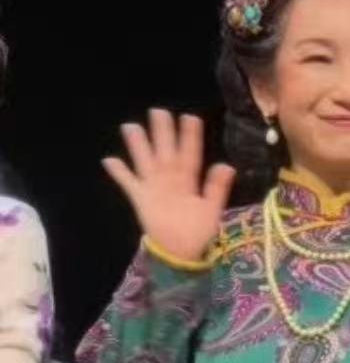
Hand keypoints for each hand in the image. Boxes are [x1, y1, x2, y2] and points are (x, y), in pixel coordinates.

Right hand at [104, 110, 235, 261]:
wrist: (180, 251)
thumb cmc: (197, 229)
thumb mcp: (212, 209)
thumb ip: (217, 187)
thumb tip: (226, 166)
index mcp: (189, 180)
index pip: (190, 154)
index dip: (190, 137)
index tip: (190, 118)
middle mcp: (170, 179)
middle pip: (165, 151)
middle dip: (162, 132)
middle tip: (159, 111)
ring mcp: (154, 187)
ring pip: (145, 161)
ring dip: (139, 145)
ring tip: (131, 126)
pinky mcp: (141, 199)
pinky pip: (128, 184)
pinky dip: (119, 173)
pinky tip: (109, 160)